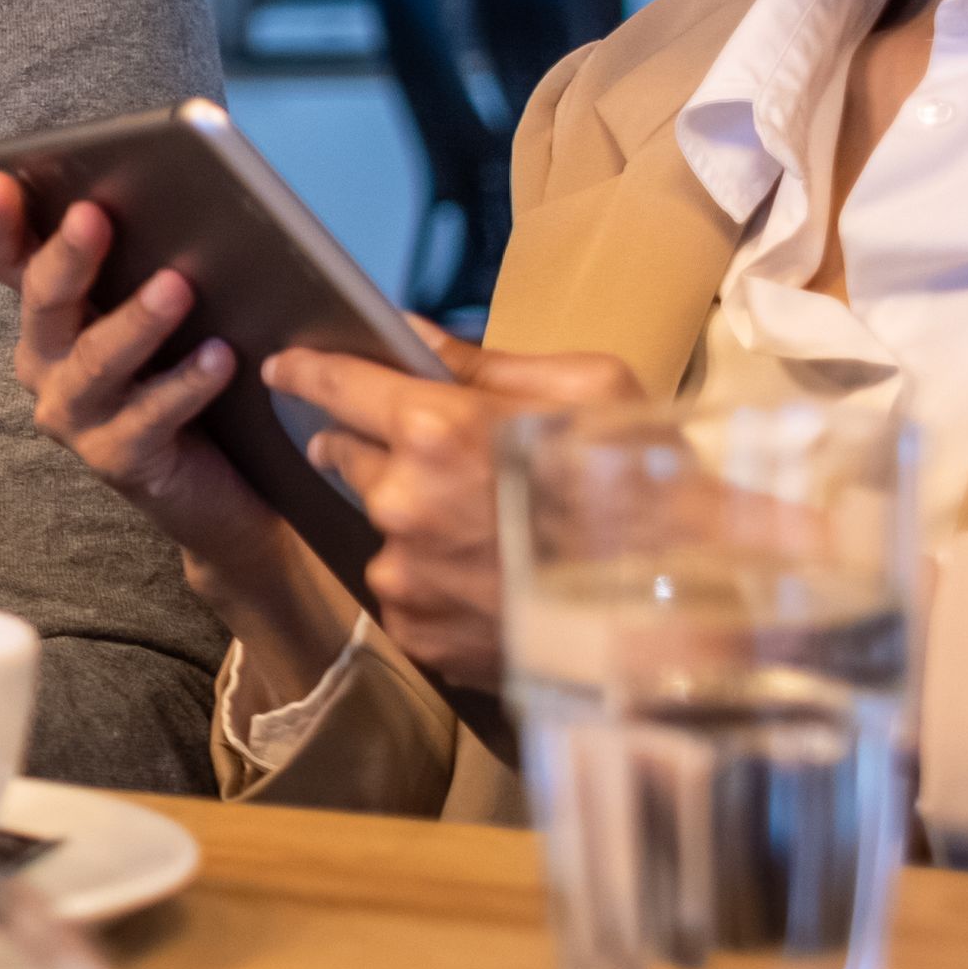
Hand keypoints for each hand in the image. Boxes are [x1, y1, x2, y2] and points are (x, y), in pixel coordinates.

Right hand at [0, 169, 351, 686]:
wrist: (221, 486)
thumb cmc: (189, 376)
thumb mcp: (163, 312)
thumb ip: (149, 261)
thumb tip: (180, 194)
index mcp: (51, 313)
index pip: (6, 262)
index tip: (2, 182)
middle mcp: (46, 361)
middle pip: (42, 303)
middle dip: (66, 257)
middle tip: (94, 215)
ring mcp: (74, 414)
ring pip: (93, 361)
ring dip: (135, 321)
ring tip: (177, 286)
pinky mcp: (116, 458)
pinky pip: (147, 417)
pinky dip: (185, 385)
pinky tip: (222, 358)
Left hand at [265, 340, 650, 688]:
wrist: (684, 606)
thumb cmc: (646, 481)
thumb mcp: (586, 390)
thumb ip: (483, 362)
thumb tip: (409, 335)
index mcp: (436, 429)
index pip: (337, 386)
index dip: (307, 371)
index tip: (283, 366)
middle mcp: (402, 502)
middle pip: (347, 458)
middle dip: (368, 445)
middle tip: (418, 451)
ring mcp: (404, 574)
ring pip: (383, 528)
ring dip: (414, 520)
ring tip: (489, 530)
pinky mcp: (416, 633)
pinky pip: (406, 590)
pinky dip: (435, 578)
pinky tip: (493, 579)